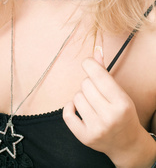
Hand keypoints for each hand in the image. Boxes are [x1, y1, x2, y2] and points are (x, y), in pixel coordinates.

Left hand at [63, 47, 146, 165]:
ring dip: (82, 97)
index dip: (90, 64)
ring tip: (92, 104)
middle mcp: (110, 117)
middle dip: (89, 85)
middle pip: (85, 84)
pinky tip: (79, 109)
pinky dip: (70, 107)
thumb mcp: (119, 92)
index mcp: (121, 103)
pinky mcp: (85, 137)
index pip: (99, 75)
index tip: (88, 63)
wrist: (127, 143)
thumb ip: (104, 71)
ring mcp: (97, 129)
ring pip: (76, 97)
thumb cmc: (122, 112)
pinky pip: (67, 113)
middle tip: (97, 93)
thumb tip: (96, 50)